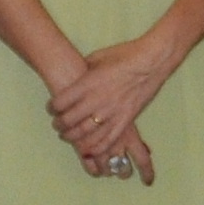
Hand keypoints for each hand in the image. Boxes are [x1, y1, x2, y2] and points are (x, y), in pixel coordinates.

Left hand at [46, 36, 172, 163]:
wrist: (152, 61)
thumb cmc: (125, 55)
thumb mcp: (98, 57)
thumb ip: (85, 71)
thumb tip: (77, 77)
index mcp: (87, 83)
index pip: (60, 102)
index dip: (52, 108)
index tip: (52, 108)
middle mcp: (96, 100)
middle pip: (69, 120)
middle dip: (59, 125)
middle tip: (57, 125)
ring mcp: (111, 112)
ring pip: (85, 133)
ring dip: (73, 137)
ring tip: (68, 136)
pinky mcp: (125, 120)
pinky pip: (107, 140)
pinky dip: (95, 147)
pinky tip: (88, 149)